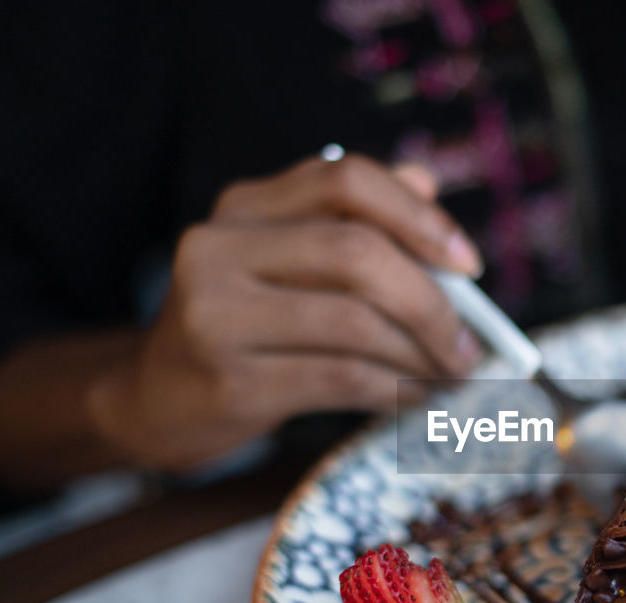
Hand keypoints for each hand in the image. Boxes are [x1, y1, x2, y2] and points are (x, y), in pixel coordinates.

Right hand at [90, 153, 483, 469]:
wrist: (156, 400)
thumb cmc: (247, 325)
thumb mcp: (288, 262)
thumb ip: (352, 221)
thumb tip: (426, 184)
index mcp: (243, 206)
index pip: (346, 179)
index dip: (419, 217)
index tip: (469, 265)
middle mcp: (220, 248)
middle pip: (358, 254)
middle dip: (432, 304)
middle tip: (469, 345)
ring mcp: (216, 315)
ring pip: (355, 324)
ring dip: (421, 356)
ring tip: (451, 377)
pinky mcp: (228, 381)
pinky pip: (340, 379)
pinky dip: (395, 391)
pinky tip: (416, 399)